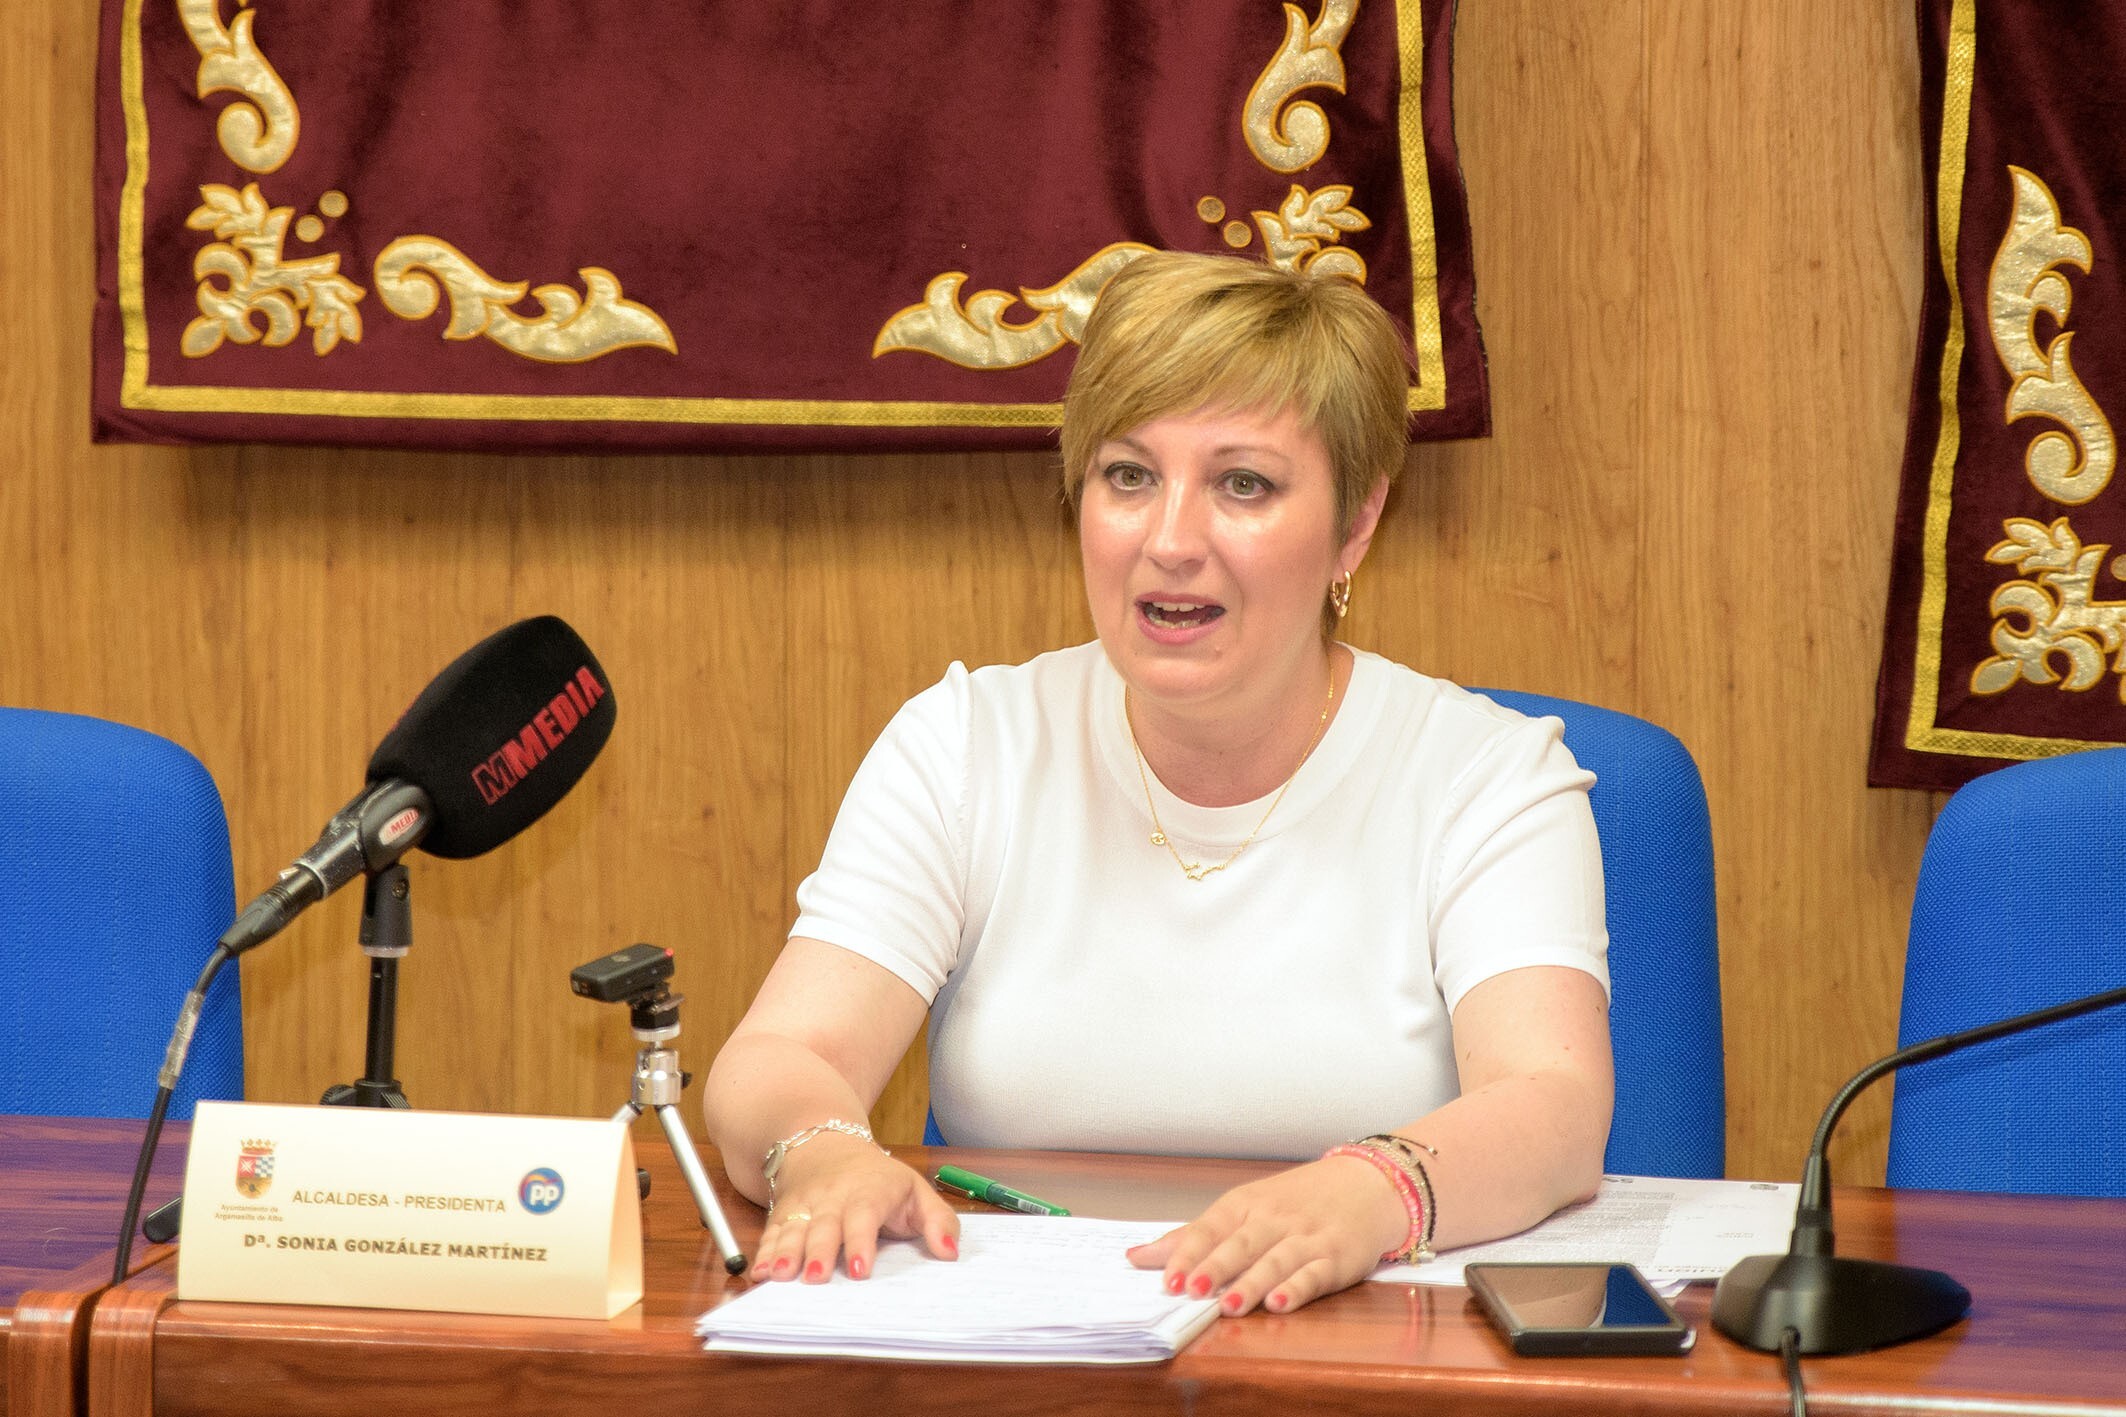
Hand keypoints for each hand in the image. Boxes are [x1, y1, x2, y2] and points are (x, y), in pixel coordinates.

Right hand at [748, 1133, 959, 1282]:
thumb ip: (938, 1221)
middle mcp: (833, 1197)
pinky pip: (771, 1232)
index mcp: (870, 1192)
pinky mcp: (783, 1213)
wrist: (827, 1146)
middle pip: (824, 1224)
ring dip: (785, 1252)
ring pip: (794, 1228)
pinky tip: (759, 1272)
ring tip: (779, 1276)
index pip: (864, 1215)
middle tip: (815, 1278)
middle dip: (817, 1251)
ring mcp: (805, 1204)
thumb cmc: (880, 1180)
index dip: (861, 1242)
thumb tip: (950, 1252)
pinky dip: (763, 1252)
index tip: (860, 1270)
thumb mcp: (916, 1191)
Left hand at [1125, 1155, 1406, 1315]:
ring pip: (1275, 1260)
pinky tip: (1281, 1304)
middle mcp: (1274, 1218)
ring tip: (1230, 1305)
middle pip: (1240, 1243)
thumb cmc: (1296, 1200)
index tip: (1165, 1278)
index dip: (1186, 1253)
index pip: (1210, 1227)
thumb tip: (1135, 1257)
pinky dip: (1297, 1288)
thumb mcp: (1244, 1209)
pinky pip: (1315, 1274)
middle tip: (1190, 1289)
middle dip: (1215, 1267)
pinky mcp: (1336, 1258)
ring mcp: (1306, 1238)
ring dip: (1252, 1282)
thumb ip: (1193, 1237)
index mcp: (1245, 1204)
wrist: (1367, 1184)